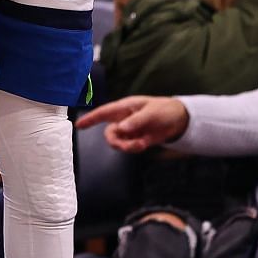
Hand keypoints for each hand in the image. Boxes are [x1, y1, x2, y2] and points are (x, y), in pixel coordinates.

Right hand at [74, 95, 188, 152]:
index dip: (90, 118)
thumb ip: (136, 120)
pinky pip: (128, 147)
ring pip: (118, 142)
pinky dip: (134, 148)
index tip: (78, 125)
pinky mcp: (136, 139)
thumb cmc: (164, 109)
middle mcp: (124, 120)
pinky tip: (144, 144)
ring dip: (127, 146)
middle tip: (127, 145)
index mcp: (124, 108)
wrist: (179, 120)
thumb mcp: (151, 112)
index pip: (103, 113)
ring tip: (141, 145)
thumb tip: (121, 129)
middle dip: (116, 141)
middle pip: (109, 133)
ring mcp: (130, 130)